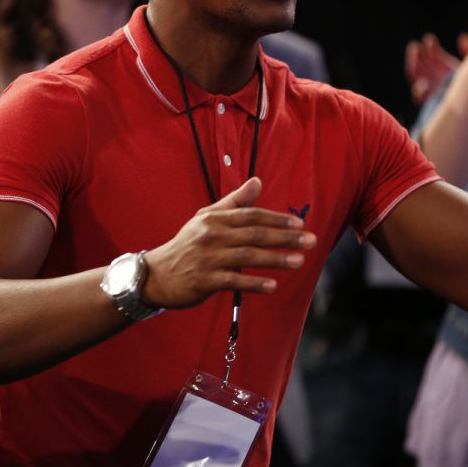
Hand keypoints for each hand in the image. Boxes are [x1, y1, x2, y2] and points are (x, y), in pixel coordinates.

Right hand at [141, 177, 315, 308]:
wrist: (157, 274)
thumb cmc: (188, 243)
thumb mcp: (206, 218)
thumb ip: (235, 201)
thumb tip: (258, 181)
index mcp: (215, 218)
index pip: (251, 215)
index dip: (277, 219)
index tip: (299, 224)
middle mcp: (212, 235)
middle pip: (254, 234)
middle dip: (285, 238)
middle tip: (310, 241)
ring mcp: (208, 258)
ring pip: (248, 257)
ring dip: (276, 259)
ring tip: (299, 262)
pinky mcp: (204, 280)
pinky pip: (234, 281)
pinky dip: (254, 283)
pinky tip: (272, 285)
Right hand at [405, 33, 467, 104]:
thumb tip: (462, 37)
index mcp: (444, 68)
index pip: (432, 55)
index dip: (430, 47)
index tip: (430, 40)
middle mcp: (435, 78)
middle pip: (420, 65)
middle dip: (415, 56)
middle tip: (415, 47)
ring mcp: (432, 89)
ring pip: (415, 77)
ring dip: (413, 67)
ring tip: (414, 61)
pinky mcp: (431, 102)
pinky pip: (419, 96)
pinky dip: (420, 91)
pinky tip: (424, 85)